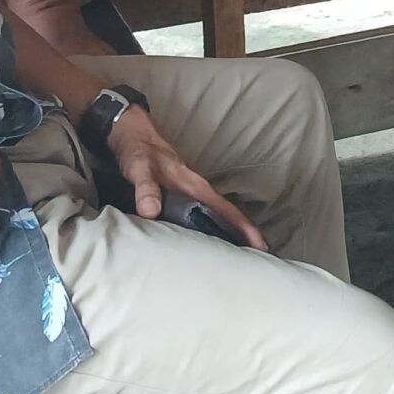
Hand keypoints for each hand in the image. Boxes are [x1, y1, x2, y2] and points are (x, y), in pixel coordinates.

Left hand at [104, 105, 268, 250]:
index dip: (244, 227)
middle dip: (245, 235)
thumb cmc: (139, 150)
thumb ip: (146, 189)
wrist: (133, 134)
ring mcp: (191, 192)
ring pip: (217, 214)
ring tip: (239, 256)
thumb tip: (152, 213)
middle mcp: (197, 190)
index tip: (261, 246)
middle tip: (259, 259)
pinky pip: (203, 214)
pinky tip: (208, 240)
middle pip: (228, 214)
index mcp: (194, 185)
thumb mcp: (140, 168)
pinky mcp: (181, 195)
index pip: (226, 209)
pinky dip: (212, 227)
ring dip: (230, 232)